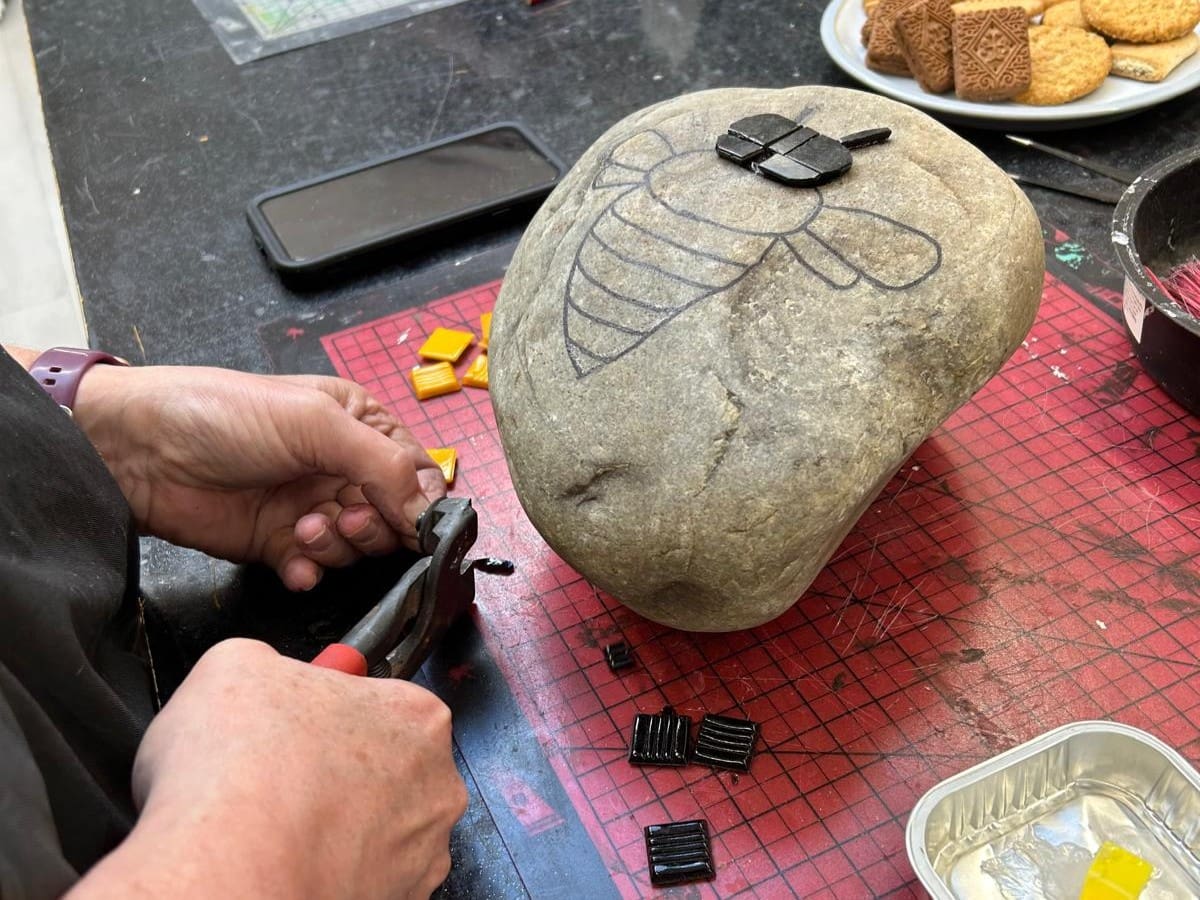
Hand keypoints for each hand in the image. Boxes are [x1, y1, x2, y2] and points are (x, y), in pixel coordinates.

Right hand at [69, 639, 467, 898]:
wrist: (227, 873)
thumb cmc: (240, 773)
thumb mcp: (235, 665)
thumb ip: (270, 664)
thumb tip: (261, 676)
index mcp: (416, 716)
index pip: (383, 702)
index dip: (331, 711)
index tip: (297, 724)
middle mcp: (436, 787)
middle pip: (389, 768)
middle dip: (340, 770)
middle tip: (280, 775)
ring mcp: (421, 856)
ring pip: (380, 830)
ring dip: (339, 826)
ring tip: (277, 825)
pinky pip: (364, 879)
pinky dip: (332, 873)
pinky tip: (288, 861)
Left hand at [73, 364, 445, 589]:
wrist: (141, 451)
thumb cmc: (222, 413)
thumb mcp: (316, 423)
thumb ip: (384, 465)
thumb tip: (426, 512)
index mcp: (359, 427)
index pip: (418, 474)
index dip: (418, 504)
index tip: (407, 523)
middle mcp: (340, 469)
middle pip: (392, 519)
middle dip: (371, 528)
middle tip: (341, 520)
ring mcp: (310, 507)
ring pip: (356, 550)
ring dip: (334, 549)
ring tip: (301, 529)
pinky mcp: (279, 544)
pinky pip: (316, 571)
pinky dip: (308, 571)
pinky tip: (290, 558)